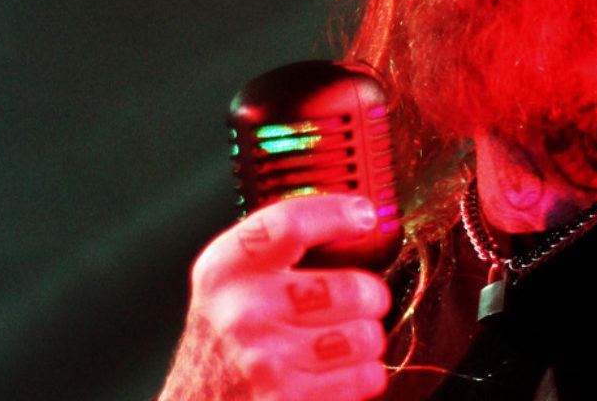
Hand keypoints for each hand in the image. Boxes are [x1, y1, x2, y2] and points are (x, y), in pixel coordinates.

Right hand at [159, 194, 391, 400]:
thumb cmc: (226, 337)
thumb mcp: (230, 280)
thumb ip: (279, 248)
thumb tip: (357, 218)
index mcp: (226, 269)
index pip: (291, 224)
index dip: (338, 214)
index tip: (364, 216)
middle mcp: (243, 311)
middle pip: (351, 288)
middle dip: (370, 295)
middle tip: (361, 300)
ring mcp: (266, 360)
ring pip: (365, 336)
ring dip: (368, 338)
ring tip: (346, 339)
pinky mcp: (288, 399)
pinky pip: (365, 376)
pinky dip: (365, 374)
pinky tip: (340, 370)